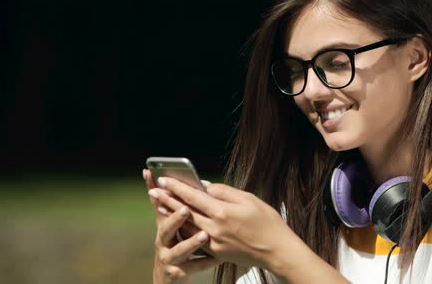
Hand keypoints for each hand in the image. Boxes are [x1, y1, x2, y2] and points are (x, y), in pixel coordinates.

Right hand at [143, 170, 219, 283]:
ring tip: (204, 235)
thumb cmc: (176, 244)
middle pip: (166, 228)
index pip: (159, 206)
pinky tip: (217, 259)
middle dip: (175, 218)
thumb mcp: (173, 225)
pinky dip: (205, 262)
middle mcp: (163, 240)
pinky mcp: (176, 273)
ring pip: (179, 250)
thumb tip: (177, 182)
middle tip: (185, 210)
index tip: (159, 179)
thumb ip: (177, 204)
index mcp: (164, 225)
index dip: (157, 193)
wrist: (171, 275)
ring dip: (191, 242)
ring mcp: (168, 257)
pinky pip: (192, 267)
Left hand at [155, 176, 299, 270]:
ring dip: (172, 215)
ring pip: (187, 227)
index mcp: (223, 212)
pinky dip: (184, 231)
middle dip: (168, 200)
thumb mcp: (249, 199)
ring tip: (160, 205)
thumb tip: (207, 186)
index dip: (177, 187)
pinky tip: (177, 225)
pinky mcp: (216, 253)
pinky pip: (195, 240)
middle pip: (185, 212)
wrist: (277, 251)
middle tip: (153, 191)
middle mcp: (215, 228)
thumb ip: (225, 192)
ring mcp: (214, 243)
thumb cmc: (267, 222)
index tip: (164, 179)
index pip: (194, 197)